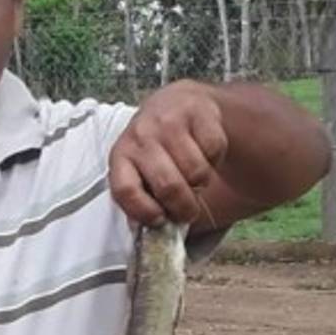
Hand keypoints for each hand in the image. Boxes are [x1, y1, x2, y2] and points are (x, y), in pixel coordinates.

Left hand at [108, 81, 227, 225]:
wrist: (177, 103)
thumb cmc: (155, 149)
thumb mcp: (139, 170)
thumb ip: (139, 199)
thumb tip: (142, 231)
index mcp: (120, 155)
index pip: (126, 191)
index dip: (145, 212)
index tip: (160, 220)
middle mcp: (140, 135)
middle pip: (168, 186)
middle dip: (184, 207)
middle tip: (188, 211)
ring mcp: (169, 121)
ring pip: (196, 172)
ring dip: (201, 182)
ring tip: (194, 176)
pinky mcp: (197, 110)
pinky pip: (214, 150)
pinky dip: (215, 158)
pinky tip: (204, 152)